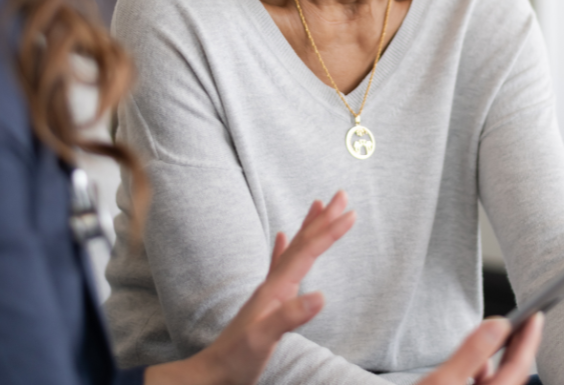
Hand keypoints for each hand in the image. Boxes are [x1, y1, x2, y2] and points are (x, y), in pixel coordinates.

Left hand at [146, 191, 355, 384]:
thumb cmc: (236, 358)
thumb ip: (290, 316)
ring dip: (308, 226)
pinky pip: (278, 264)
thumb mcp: (264, 338)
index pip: (307, 252)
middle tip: (341, 195)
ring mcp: (269, 290)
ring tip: (318, 205)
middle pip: (302, 242)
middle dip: (323, 219)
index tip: (351, 213)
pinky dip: (284, 247)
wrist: (213, 373)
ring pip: (293, 248)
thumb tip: (322, 295)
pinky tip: (281, 237)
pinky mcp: (267, 301)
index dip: (329, 232)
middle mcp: (273, 283)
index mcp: (276, 288)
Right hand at [417, 312, 543, 384]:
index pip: (519, 368)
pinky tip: (481, 364)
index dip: (529, 339)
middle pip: (514, 376)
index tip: (536, 316)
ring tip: (505, 336)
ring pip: (502, 383)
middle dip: (521, 347)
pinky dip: (488, 373)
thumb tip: (497, 325)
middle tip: (528, 320)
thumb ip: (472, 352)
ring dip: (504, 360)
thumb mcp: (444, 380)